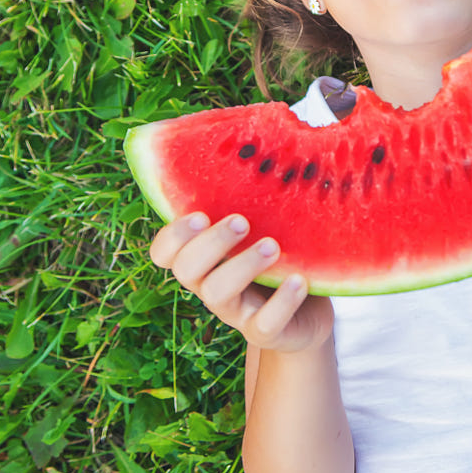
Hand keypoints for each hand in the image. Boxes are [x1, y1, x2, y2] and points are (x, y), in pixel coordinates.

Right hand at [149, 212, 333, 353]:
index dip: (172, 236)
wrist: (307, 316)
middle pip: (186, 269)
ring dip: (243, 266)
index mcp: (203, 258)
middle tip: (241, 222)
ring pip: (218, 294)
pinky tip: (300, 279)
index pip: (163, 252)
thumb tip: (246, 140)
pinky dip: (282, 301)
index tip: (200, 215)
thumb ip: (246, 202)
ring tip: (273, 247)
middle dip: (210, 243)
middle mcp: (210, 285)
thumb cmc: (277, 261)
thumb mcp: (262, 229)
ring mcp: (236, 311)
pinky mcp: (266, 332)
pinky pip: (264, 324)